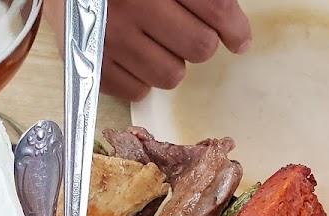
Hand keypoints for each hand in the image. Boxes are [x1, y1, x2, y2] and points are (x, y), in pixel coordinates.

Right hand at [43, 0, 251, 101]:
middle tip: (188, 33)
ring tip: (155, 43)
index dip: (235, 27)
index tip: (239, 39)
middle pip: (199, 47)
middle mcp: (128, 7)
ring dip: (172, 62)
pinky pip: (138, 93)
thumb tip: (230, 22)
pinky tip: (134, 56)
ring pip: (171, 76)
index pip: (216, 9)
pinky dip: (142, 79)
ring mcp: (107, 40)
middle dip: (201, 42)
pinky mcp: (89, 67)